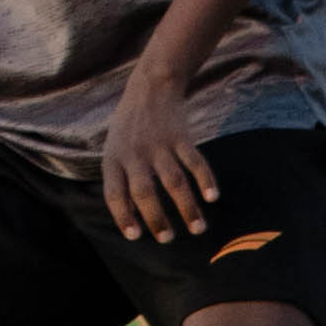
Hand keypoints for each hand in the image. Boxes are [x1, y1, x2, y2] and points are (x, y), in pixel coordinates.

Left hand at [97, 59, 224, 244]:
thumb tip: (131, 219)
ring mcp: (158, 144)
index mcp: (113, 158)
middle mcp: (134, 153)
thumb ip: (120, 180)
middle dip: (156, 218)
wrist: (150, 87)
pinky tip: (212, 197)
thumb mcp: (113, 149)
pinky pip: (195, 161)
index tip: (135, 236)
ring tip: (198, 229)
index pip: (114, 193)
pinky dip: (205, 180)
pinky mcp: (181, 136)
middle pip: (144, 191)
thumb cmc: (129, 128)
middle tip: (167, 239)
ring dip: (187, 207)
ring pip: (174, 181)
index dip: (123, 215)